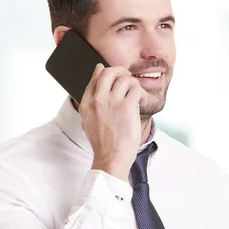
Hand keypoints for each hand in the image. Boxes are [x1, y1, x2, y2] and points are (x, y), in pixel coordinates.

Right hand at [79, 64, 147, 180]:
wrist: (111, 157)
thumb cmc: (102, 144)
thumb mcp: (88, 122)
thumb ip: (90, 105)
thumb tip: (93, 90)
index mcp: (86, 103)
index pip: (94, 77)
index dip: (103, 71)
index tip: (110, 71)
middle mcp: (98, 99)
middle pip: (109, 72)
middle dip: (120, 71)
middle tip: (128, 77)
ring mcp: (112, 101)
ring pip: (125, 79)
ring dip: (134, 84)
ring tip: (137, 95)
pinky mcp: (127, 106)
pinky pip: (137, 89)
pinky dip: (141, 93)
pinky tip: (141, 102)